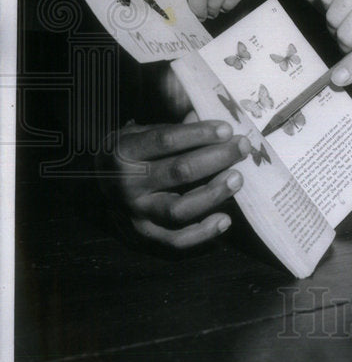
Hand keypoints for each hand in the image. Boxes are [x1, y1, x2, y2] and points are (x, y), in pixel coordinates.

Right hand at [100, 119, 248, 248]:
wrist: (99, 185)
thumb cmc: (133, 153)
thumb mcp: (143, 132)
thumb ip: (177, 127)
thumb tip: (214, 121)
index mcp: (125, 152)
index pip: (165, 140)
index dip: (199, 133)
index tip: (227, 129)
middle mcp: (128, 184)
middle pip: (178, 171)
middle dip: (217, 158)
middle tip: (242, 147)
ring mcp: (136, 213)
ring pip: (179, 209)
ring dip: (213, 194)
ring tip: (238, 178)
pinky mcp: (146, 235)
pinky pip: (176, 240)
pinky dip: (203, 233)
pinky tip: (225, 219)